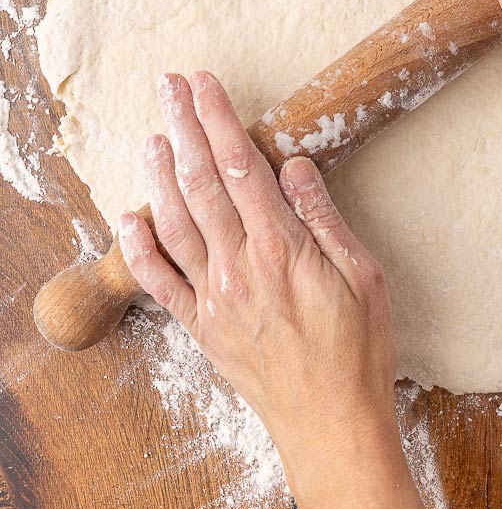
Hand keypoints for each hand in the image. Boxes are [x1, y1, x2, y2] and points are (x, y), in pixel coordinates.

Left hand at [117, 71, 398, 504]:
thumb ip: (323, 218)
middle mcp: (239, 266)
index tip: (203, 84)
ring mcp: (214, 297)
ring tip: (151, 135)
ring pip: (174, 223)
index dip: (218, 119)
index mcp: (281, 247)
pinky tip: (129, 217)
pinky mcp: (202, 327)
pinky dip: (139, 247)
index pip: (240, 166)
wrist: (331, 423)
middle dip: (183, 128)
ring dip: (158, 175)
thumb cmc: (358, 350)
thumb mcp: (364, 275)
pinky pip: (160, 282)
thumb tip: (293, 167)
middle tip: (168, 87)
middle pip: (200, 183)